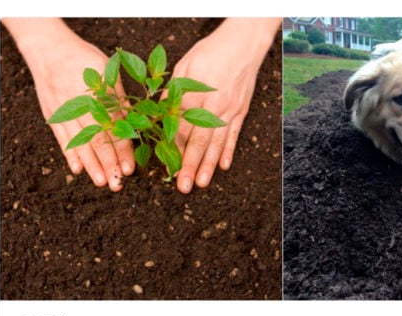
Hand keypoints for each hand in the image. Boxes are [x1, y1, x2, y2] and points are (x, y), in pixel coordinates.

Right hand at [3, 19, 134, 190]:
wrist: (49, 49)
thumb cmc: (85, 60)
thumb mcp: (108, 73)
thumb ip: (121, 99)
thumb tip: (138, 123)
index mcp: (99, 95)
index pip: (115, 128)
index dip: (123, 149)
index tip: (130, 168)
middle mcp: (82, 106)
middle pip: (97, 139)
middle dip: (109, 163)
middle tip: (118, 183)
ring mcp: (65, 112)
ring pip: (80, 143)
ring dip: (91, 165)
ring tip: (101, 182)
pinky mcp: (52, 115)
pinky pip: (61, 138)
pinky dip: (69, 154)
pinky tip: (77, 170)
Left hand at [171, 18, 278, 192]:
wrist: (242, 45)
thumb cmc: (210, 52)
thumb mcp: (184, 67)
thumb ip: (172, 92)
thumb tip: (159, 116)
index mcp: (194, 93)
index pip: (180, 127)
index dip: (173, 149)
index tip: (166, 166)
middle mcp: (213, 105)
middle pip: (198, 140)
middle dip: (189, 165)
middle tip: (183, 185)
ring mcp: (229, 110)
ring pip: (216, 143)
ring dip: (208, 165)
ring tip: (201, 183)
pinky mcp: (241, 111)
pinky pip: (233, 135)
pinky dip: (228, 152)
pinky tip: (223, 167)